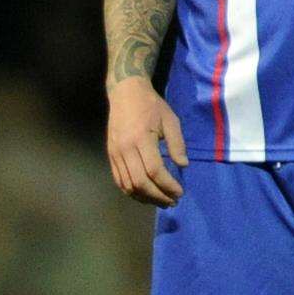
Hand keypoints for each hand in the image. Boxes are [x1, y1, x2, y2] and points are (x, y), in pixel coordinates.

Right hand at [106, 75, 188, 206]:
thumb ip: (177, 143)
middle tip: (172, 201)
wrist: (125, 93)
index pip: (154, 170)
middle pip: (140, 182)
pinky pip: (119, 180)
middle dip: (158, 196)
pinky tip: (145, 195)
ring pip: (128, 185)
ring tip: (161, 201)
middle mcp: (126, 149)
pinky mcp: (111, 156)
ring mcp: (115, 154)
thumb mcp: (170, 119)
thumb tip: (183, 165)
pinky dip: (132, 192)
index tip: (180, 192)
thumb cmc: (151, 105)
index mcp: (142, 138)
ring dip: (145, 198)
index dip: (168, 185)